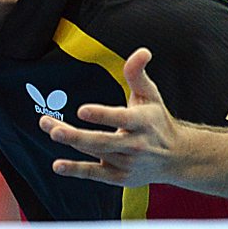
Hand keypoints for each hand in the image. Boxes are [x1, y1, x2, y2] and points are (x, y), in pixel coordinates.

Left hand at [39, 48, 186, 185]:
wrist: (177, 158)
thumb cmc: (157, 122)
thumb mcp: (150, 95)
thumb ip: (138, 74)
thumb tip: (142, 51)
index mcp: (144, 122)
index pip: (122, 119)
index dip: (102, 116)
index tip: (82, 110)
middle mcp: (136, 145)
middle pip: (102, 141)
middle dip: (76, 135)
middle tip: (53, 128)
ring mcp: (127, 163)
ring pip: (95, 152)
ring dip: (71, 142)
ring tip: (50, 129)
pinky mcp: (118, 177)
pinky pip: (94, 174)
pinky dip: (76, 170)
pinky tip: (57, 165)